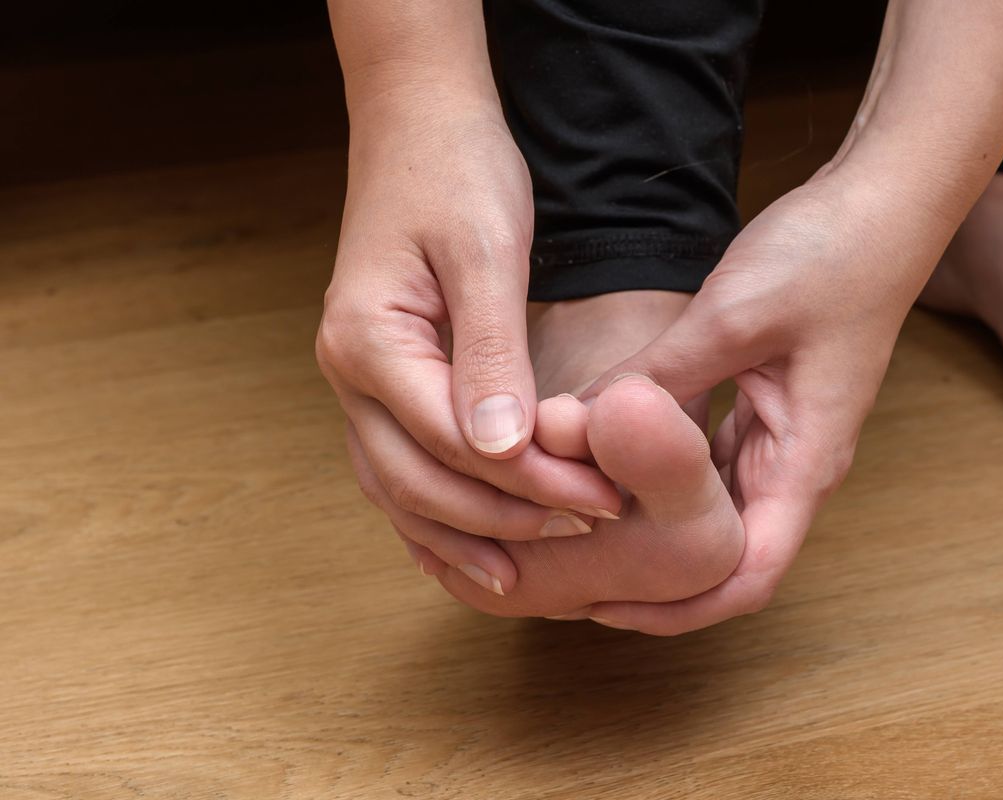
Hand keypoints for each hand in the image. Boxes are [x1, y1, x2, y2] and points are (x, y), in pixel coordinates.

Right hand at [316, 98, 620, 578]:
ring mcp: (358, 382)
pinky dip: (442, 510)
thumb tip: (502, 451)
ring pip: (401, 490)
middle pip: (418, 484)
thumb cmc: (455, 171)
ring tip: (533, 570)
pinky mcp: (383, 381)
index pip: (451, 444)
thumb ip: (491, 352)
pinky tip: (484, 540)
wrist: (417, 121)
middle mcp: (349, 374)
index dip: (529, 482)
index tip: (601, 499)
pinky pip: (403, 467)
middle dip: (506, 517)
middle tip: (588, 529)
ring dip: (469, 530)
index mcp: (369, 343)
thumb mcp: (485, 252)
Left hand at [580, 168, 947, 633]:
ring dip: (651, 518)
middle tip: (569, 566)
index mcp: (804, 463)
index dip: (678, 608)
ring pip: (710, 505)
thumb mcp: (730, 320)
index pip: (747, 576)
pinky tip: (606, 454)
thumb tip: (570, 422)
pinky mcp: (765, 404)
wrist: (882, 203)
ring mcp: (780, 435)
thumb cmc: (831, 259)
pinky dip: (658, 466)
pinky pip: (705, 457)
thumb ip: (654, 377)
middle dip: (650, 572)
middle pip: (723, 553)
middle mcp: (794, 463)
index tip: (605, 605)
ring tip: (576, 521)